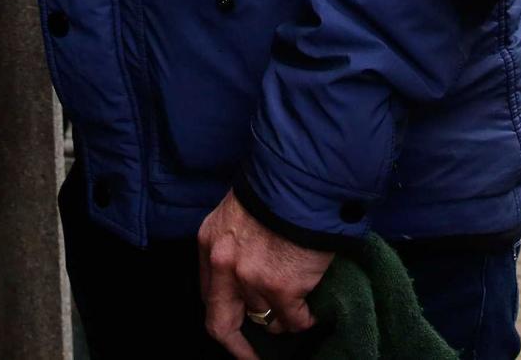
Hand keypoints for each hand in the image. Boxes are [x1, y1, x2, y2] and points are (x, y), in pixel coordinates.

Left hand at [197, 189, 332, 359]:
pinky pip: (294, 319)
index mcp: (210, 242)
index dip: (223, 314)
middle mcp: (223, 265)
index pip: (208, 294)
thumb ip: (235, 242)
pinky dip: (304, 320)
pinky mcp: (282, 288)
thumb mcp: (240, 210)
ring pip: (265, 319)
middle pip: (221, 322)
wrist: (307, 178)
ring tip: (295, 314)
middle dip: (237, 347)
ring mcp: (251, 279)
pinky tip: (312, 312)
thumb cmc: (280, 186)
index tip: (234, 328)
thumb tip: (248, 268)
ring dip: (280, 320)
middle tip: (253, 358)